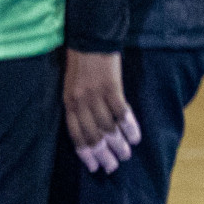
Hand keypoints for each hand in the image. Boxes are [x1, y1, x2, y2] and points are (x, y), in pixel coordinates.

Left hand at [64, 48, 141, 174]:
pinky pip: (122, 113)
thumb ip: (77, 104)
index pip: (76, 134)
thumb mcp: (71, 83)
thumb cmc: (80, 60)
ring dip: (118, 144)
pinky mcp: (112, 87)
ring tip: (126, 154)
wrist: (90, 36)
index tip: (94, 167)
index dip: (85, 152)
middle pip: (93, 135)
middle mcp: (80, 101)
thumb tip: (90, 127)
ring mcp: (96, 95)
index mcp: (69, 100)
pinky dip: (129, 127)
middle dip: (103, 154)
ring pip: (108, 128)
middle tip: (113, 166)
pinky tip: (135, 137)